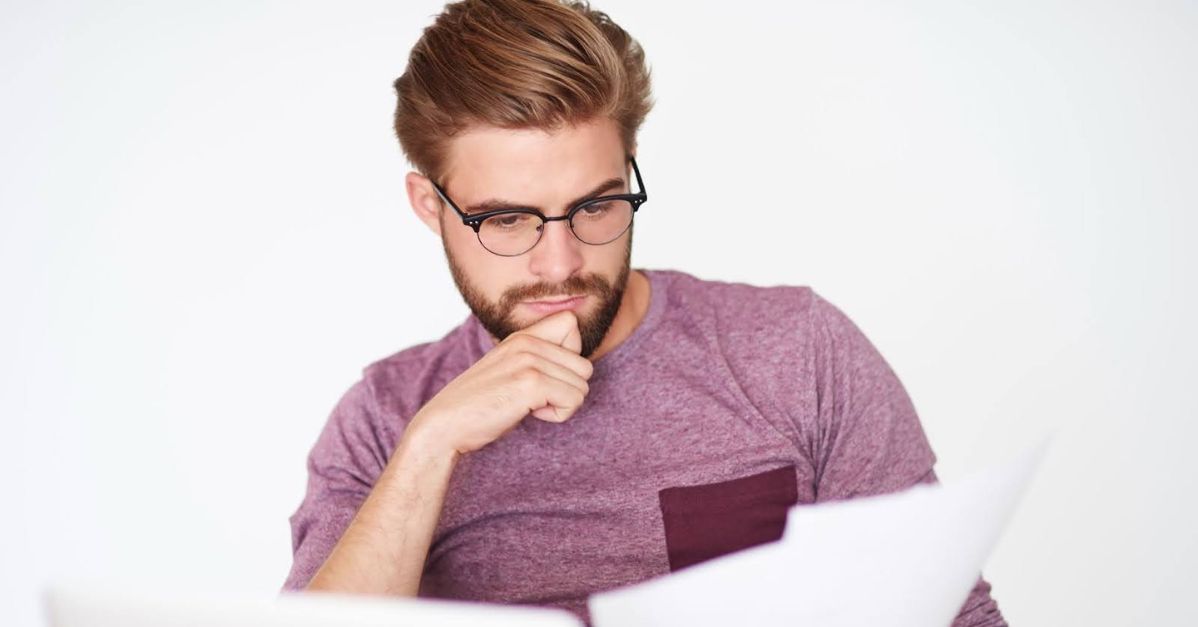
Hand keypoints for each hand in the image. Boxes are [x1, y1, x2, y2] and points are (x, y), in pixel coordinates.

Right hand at [404, 310, 593, 456]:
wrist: (444, 425)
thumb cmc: (480, 405)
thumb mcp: (509, 369)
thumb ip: (537, 358)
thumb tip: (580, 365)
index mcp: (521, 335)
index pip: (572, 325)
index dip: (570, 356)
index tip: (545, 376)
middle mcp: (526, 342)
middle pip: (584, 365)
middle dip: (567, 389)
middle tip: (534, 399)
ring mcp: (529, 360)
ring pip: (582, 386)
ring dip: (561, 404)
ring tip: (529, 406)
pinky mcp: (531, 383)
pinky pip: (574, 401)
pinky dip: (557, 416)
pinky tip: (529, 414)